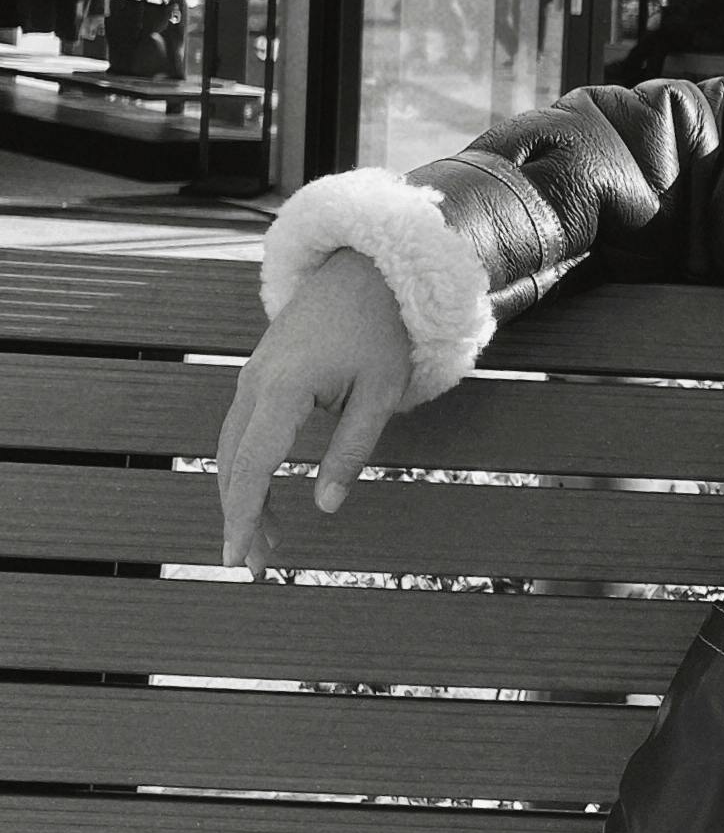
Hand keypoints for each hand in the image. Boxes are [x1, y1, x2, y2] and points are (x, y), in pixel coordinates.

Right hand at [216, 248, 412, 578]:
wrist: (366, 270)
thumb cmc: (381, 329)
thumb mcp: (379, 393)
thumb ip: (350, 450)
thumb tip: (326, 504)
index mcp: (283, 388)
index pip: (254, 465)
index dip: (245, 515)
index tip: (240, 557)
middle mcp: (255, 382)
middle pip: (233, 463)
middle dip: (241, 515)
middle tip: (254, 563)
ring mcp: (251, 376)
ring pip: (232, 448)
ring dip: (242, 495)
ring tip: (265, 540)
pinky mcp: (259, 374)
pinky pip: (242, 430)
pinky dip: (246, 466)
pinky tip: (262, 495)